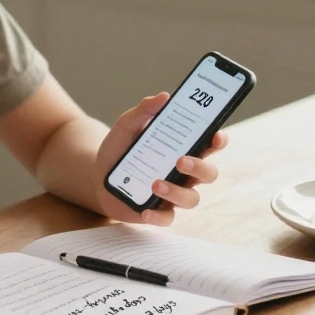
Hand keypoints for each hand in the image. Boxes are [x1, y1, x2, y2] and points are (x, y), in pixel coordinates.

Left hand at [91, 93, 228, 225]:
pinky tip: (146, 211)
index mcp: (183, 148)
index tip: (216, 136)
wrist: (97, 175)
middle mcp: (184, 172)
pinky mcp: (158, 211)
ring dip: (176, 192)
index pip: (210, 145)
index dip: (218, 141)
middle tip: (181, 160)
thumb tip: (163, 96)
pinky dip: (158, 216)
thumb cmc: (119, 148)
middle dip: (199, 167)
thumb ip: (144, 110)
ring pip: (191, 199)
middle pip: (208, 173)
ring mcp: (173, 193)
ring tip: (155, 183)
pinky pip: (167, 218)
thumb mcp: (127, 125)